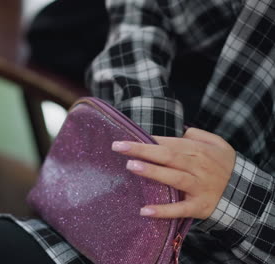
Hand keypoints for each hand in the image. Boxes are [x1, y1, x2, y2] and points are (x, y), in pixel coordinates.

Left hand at [112, 128, 235, 218]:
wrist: (244, 191)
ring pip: (173, 178)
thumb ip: (196, 135)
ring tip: (131, 166)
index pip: (168, 143)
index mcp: (198, 150)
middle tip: (118, 147)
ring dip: (152, 172)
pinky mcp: (199, 206)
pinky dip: (163, 211)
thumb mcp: (217, 143)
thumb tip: (177, 132)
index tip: (124, 139)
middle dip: (142, 150)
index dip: (147, 141)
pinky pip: (179, 209)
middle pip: (167, 156)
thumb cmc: (222, 164)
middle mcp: (198, 166)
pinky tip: (144, 210)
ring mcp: (198, 187)